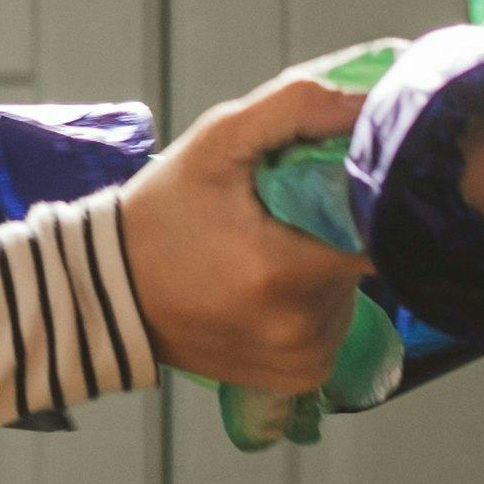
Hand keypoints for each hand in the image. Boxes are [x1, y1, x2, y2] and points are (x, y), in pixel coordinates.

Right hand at [117, 65, 375, 396]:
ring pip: (350, 296)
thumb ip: (297, 108)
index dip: (361, 200)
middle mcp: (301, 328)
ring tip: (269, 252)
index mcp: (287, 271)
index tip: (325, 186)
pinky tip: (269, 289)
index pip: (378, 229)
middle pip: (362, 261)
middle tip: (281, 215)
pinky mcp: (298, 380)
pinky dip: (313, 307)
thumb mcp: (219, 140)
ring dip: (324, 271)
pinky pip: (334, 332)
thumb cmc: (163, 211)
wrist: (106, 291)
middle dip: (333, 231)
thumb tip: (369, 103)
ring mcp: (302, 361)